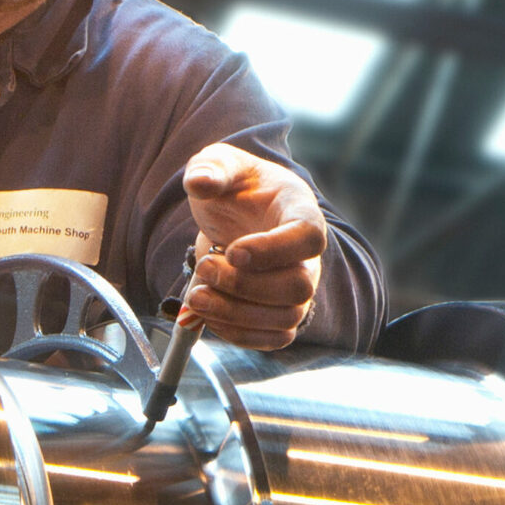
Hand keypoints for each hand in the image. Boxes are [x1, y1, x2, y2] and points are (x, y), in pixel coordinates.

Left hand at [179, 144, 326, 350]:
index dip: (272, 251)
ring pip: (285, 318)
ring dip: (235, 314)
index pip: (308, 238)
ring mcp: (298, 290)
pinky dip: (237, 333)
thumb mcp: (220, 165)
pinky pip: (273, 339)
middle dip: (245, 286)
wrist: (236, 216)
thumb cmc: (236, 188)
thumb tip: (199, 182)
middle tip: (205, 268)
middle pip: (299, 287)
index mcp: (300, 213)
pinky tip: (208, 314)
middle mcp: (307, 257)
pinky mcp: (281, 315)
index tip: (233, 251)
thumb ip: (211, 168)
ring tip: (197, 296)